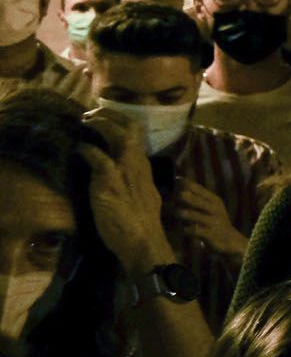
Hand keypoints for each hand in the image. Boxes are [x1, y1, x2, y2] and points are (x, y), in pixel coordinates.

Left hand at [79, 112, 174, 277]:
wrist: (142, 241)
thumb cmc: (141, 224)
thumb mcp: (145, 196)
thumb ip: (135, 181)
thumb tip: (125, 175)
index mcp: (145, 167)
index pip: (137, 135)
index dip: (120, 122)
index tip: (105, 119)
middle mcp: (138, 164)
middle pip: (130, 127)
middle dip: (110, 115)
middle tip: (92, 114)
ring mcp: (125, 172)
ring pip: (116, 134)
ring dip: (99, 124)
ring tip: (85, 121)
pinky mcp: (109, 183)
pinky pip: (97, 156)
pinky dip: (87, 148)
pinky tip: (79, 148)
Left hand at [168, 179, 246, 258]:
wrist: (229, 239)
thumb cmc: (214, 220)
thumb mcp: (211, 206)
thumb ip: (198, 197)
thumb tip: (179, 182)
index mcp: (214, 200)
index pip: (199, 189)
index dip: (186, 184)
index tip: (176, 180)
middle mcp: (215, 209)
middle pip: (196, 200)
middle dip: (183, 197)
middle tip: (174, 197)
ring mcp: (213, 221)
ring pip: (193, 215)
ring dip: (181, 214)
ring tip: (175, 213)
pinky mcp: (210, 234)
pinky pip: (193, 230)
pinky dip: (184, 229)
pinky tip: (181, 229)